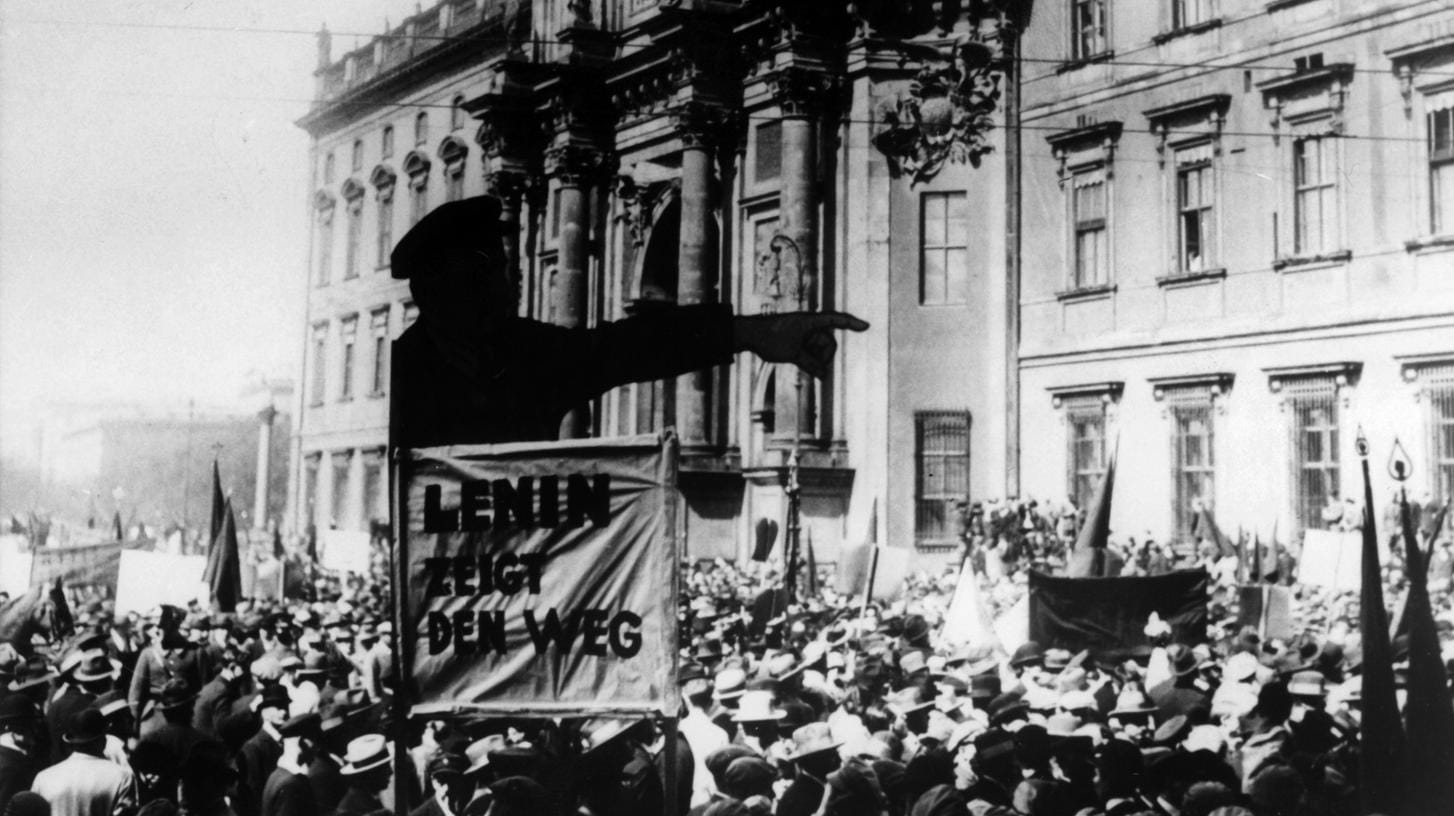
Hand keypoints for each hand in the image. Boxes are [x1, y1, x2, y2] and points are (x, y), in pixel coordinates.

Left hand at [733, 311, 869, 379]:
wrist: (749, 334)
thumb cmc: (770, 339)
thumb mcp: (793, 354)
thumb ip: (811, 365)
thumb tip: (824, 377)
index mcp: (810, 321)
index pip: (835, 320)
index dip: (851, 323)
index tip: (866, 326)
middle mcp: (809, 325)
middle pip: (828, 342)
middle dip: (824, 356)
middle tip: (814, 368)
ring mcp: (803, 332)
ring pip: (819, 349)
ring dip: (815, 359)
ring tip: (800, 362)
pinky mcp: (798, 339)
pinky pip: (811, 350)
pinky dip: (809, 358)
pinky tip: (803, 365)